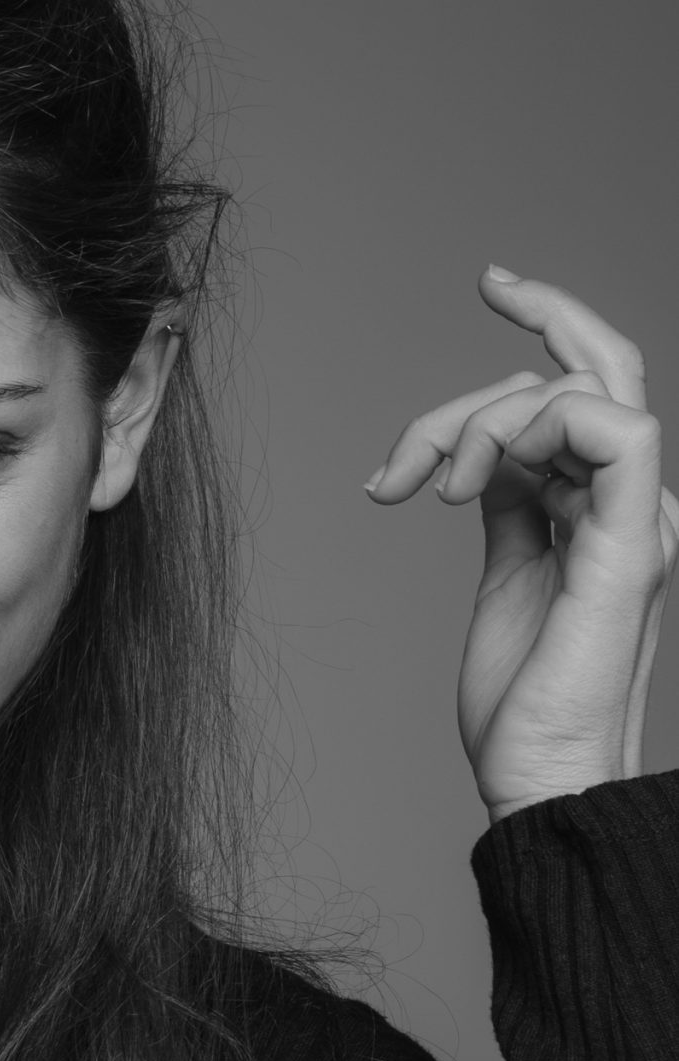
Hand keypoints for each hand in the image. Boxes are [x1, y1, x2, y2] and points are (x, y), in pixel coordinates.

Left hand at [365, 270, 675, 821]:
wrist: (539, 776)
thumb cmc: (520, 702)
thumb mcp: (506, 576)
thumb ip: (509, 508)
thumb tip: (481, 460)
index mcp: (606, 508)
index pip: (589, 389)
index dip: (548, 326)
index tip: (494, 284)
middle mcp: (632, 503)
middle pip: (603, 365)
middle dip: (544, 309)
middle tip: (484, 287)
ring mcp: (637, 519)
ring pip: (580, 391)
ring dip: (481, 416)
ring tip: (424, 488)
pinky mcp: (630, 541)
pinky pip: (615, 428)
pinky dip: (528, 429)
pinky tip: (464, 485)